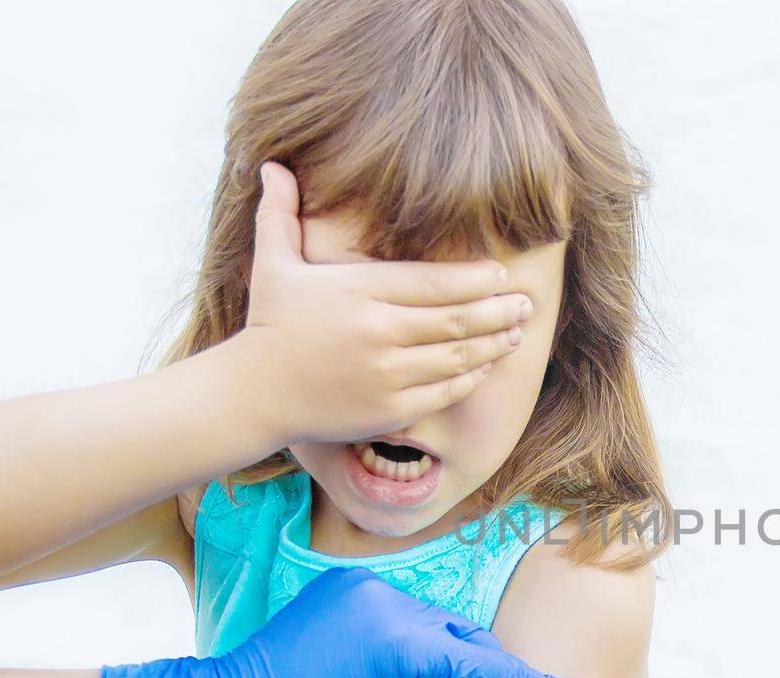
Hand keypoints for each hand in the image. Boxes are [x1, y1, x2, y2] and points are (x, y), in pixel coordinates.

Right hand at [226, 161, 533, 444]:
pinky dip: (470, 378)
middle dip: (500, 310)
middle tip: (526, 304)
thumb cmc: (270, 324)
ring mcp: (385, 374)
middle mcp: (377, 332)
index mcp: (360, 290)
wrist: (253, 394)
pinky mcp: (389, 409)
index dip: (476, 279)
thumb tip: (271, 165)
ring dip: (493, 344)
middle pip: (457, 319)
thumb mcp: (273, 264)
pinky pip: (444, 392)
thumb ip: (280, 214)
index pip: (435, 281)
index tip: (501, 275)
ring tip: (515, 333)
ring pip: (458, 357)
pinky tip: (485, 366)